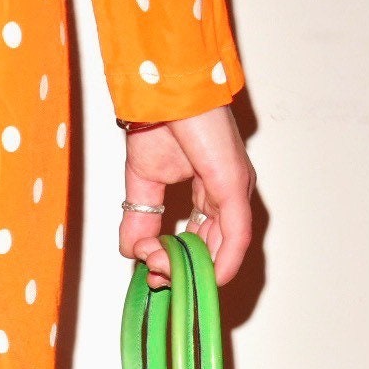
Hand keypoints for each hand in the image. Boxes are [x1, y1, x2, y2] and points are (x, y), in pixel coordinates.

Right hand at [119, 105, 256, 289]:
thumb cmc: (157, 121)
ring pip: (224, 250)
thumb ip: (140, 222)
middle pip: (214, 251)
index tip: (150, 268)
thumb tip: (132, 254)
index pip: (203, 241)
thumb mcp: (143, 185)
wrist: (158, 90)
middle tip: (154, 274)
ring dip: (191, 269)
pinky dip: (222, 263)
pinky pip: (236, 237)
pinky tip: (204, 277)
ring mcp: (234, 191)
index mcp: (211, 192)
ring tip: (160, 267)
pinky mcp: (234, 187)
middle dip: (181, 270)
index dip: (177, 262)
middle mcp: (228, 194)